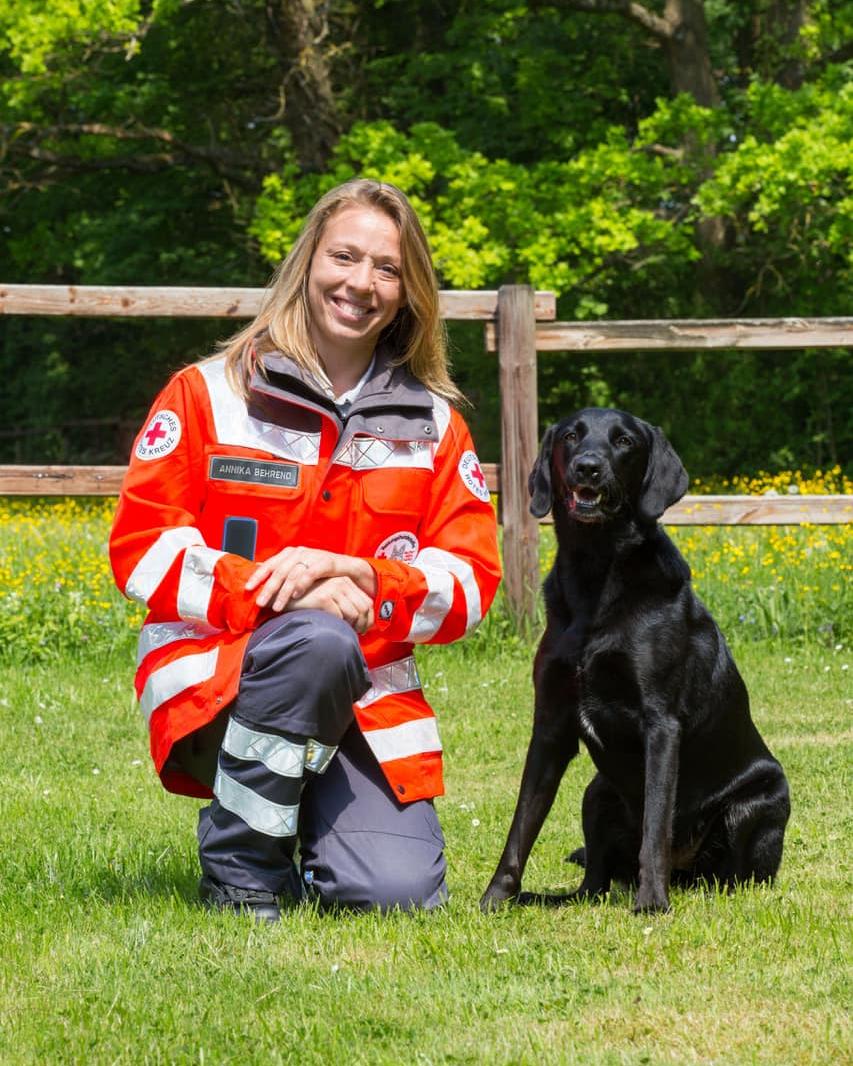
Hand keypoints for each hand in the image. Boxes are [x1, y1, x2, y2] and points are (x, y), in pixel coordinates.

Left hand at [246, 546, 375, 611]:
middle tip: (260, 603)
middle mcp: (299, 552)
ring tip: (277, 607)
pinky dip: (301, 585)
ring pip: (293, 574)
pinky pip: (310, 574)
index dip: (258, 576)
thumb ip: (281, 572)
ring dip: (283, 592)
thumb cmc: (320, 572)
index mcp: (290, 553)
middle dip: (268, 588)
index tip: (247, 588)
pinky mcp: (326, 562)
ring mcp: (313, 556)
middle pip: (279, 571)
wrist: (349, 568)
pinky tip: (295, 596)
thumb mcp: (299, 570)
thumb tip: (257, 574)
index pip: (270, 564)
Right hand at [286, 576, 374, 632]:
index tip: (363, 630)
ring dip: (353, 627)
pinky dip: (340, 625)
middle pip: (363, 608)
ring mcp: (332, 588)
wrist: (283, 595)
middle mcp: (341, 582)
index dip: (368, 618)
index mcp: (345, 580)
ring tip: (348, 633)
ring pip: (354, 613)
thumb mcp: (328, 596)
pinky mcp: (323, 597)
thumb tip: (364, 623)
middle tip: (359, 635)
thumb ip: (344, 603)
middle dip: (363, 624)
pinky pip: (339, 616)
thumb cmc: (307, 599)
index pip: (366, 602)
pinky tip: (336, 630)